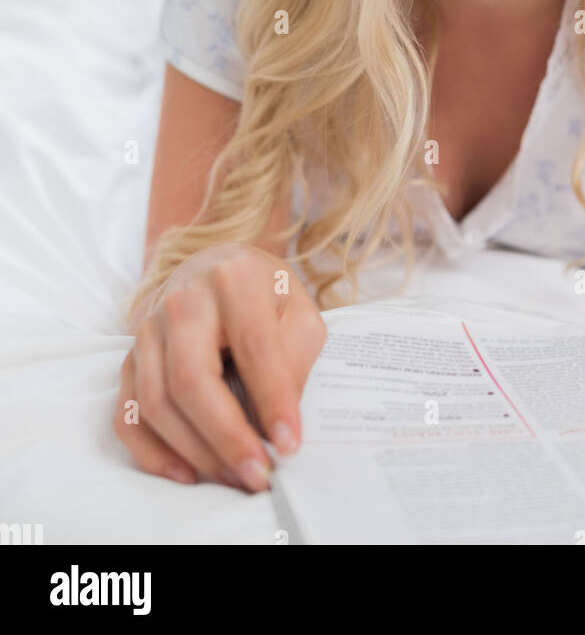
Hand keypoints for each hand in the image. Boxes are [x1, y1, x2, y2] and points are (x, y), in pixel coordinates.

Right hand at [114, 242, 326, 489]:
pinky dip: (152, 453)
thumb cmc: (264, 294)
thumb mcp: (298, 310)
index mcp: (233, 279)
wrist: (215, 267)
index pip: (252, 348)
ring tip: (234, 477)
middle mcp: (181, 301)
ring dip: (195, 452)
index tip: (289, 445)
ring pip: (155, 403)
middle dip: (226, 438)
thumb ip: (295, 359)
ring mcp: (147, 330)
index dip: (272, 401)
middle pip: (190, 381)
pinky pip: (128, 415)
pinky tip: (187, 474)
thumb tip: (278, 426)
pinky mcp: (130, 358)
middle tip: (258, 475)